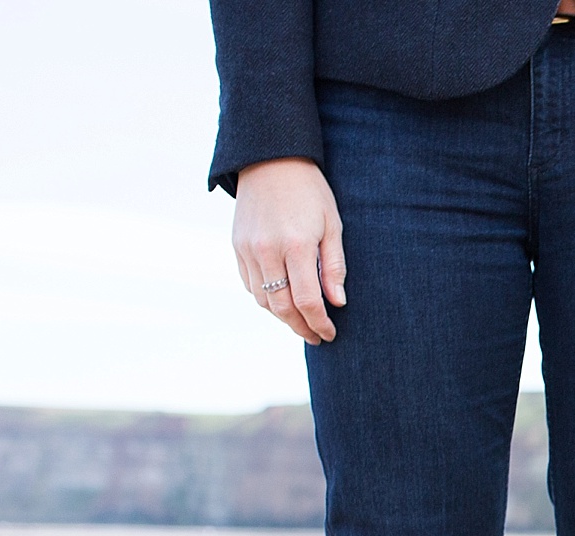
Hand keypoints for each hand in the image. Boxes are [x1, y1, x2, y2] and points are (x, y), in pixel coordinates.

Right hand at [232, 157, 345, 343]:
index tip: (329, 334)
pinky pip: (249, 284)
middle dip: (300, 327)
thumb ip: (334, 266)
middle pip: (281, 307)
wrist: (270, 160)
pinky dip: (265, 298)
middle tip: (316, 336)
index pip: (307, 301)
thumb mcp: (332, 225)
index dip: (319, 323)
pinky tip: (281, 300)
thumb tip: (337, 303)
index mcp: (296, 246)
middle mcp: (267, 251)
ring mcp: (247, 249)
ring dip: (282, 316)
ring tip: (301, 321)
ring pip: (262, 299)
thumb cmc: (310, 192)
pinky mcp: (236, 245)